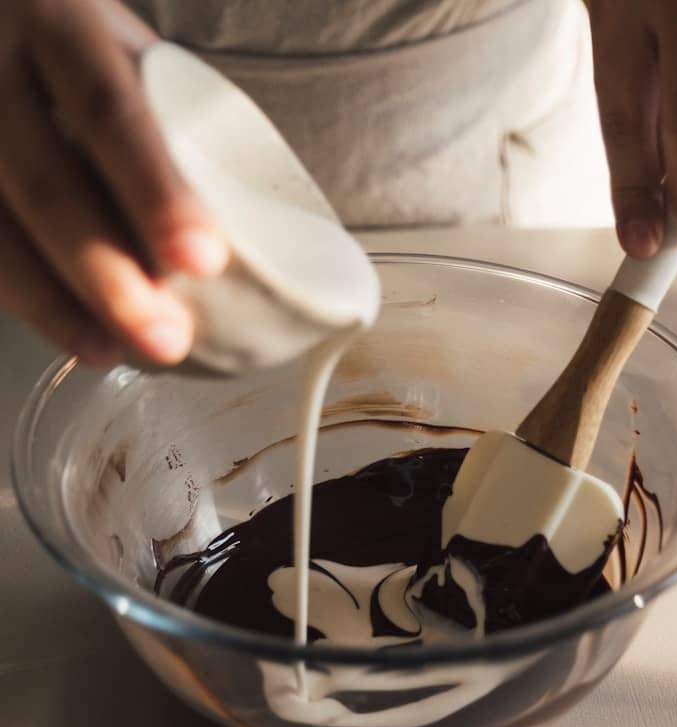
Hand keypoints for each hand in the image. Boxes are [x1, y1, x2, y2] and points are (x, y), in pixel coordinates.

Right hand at [0, 0, 228, 365]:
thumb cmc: (79, 51)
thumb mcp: (123, 52)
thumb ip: (167, 120)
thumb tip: (253, 235)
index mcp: (58, 21)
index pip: (108, 108)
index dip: (155, 189)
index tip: (205, 258)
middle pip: (46, 183)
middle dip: (109, 275)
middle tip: (166, 337)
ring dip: (63, 307)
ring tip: (118, 352)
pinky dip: (33, 304)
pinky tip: (79, 338)